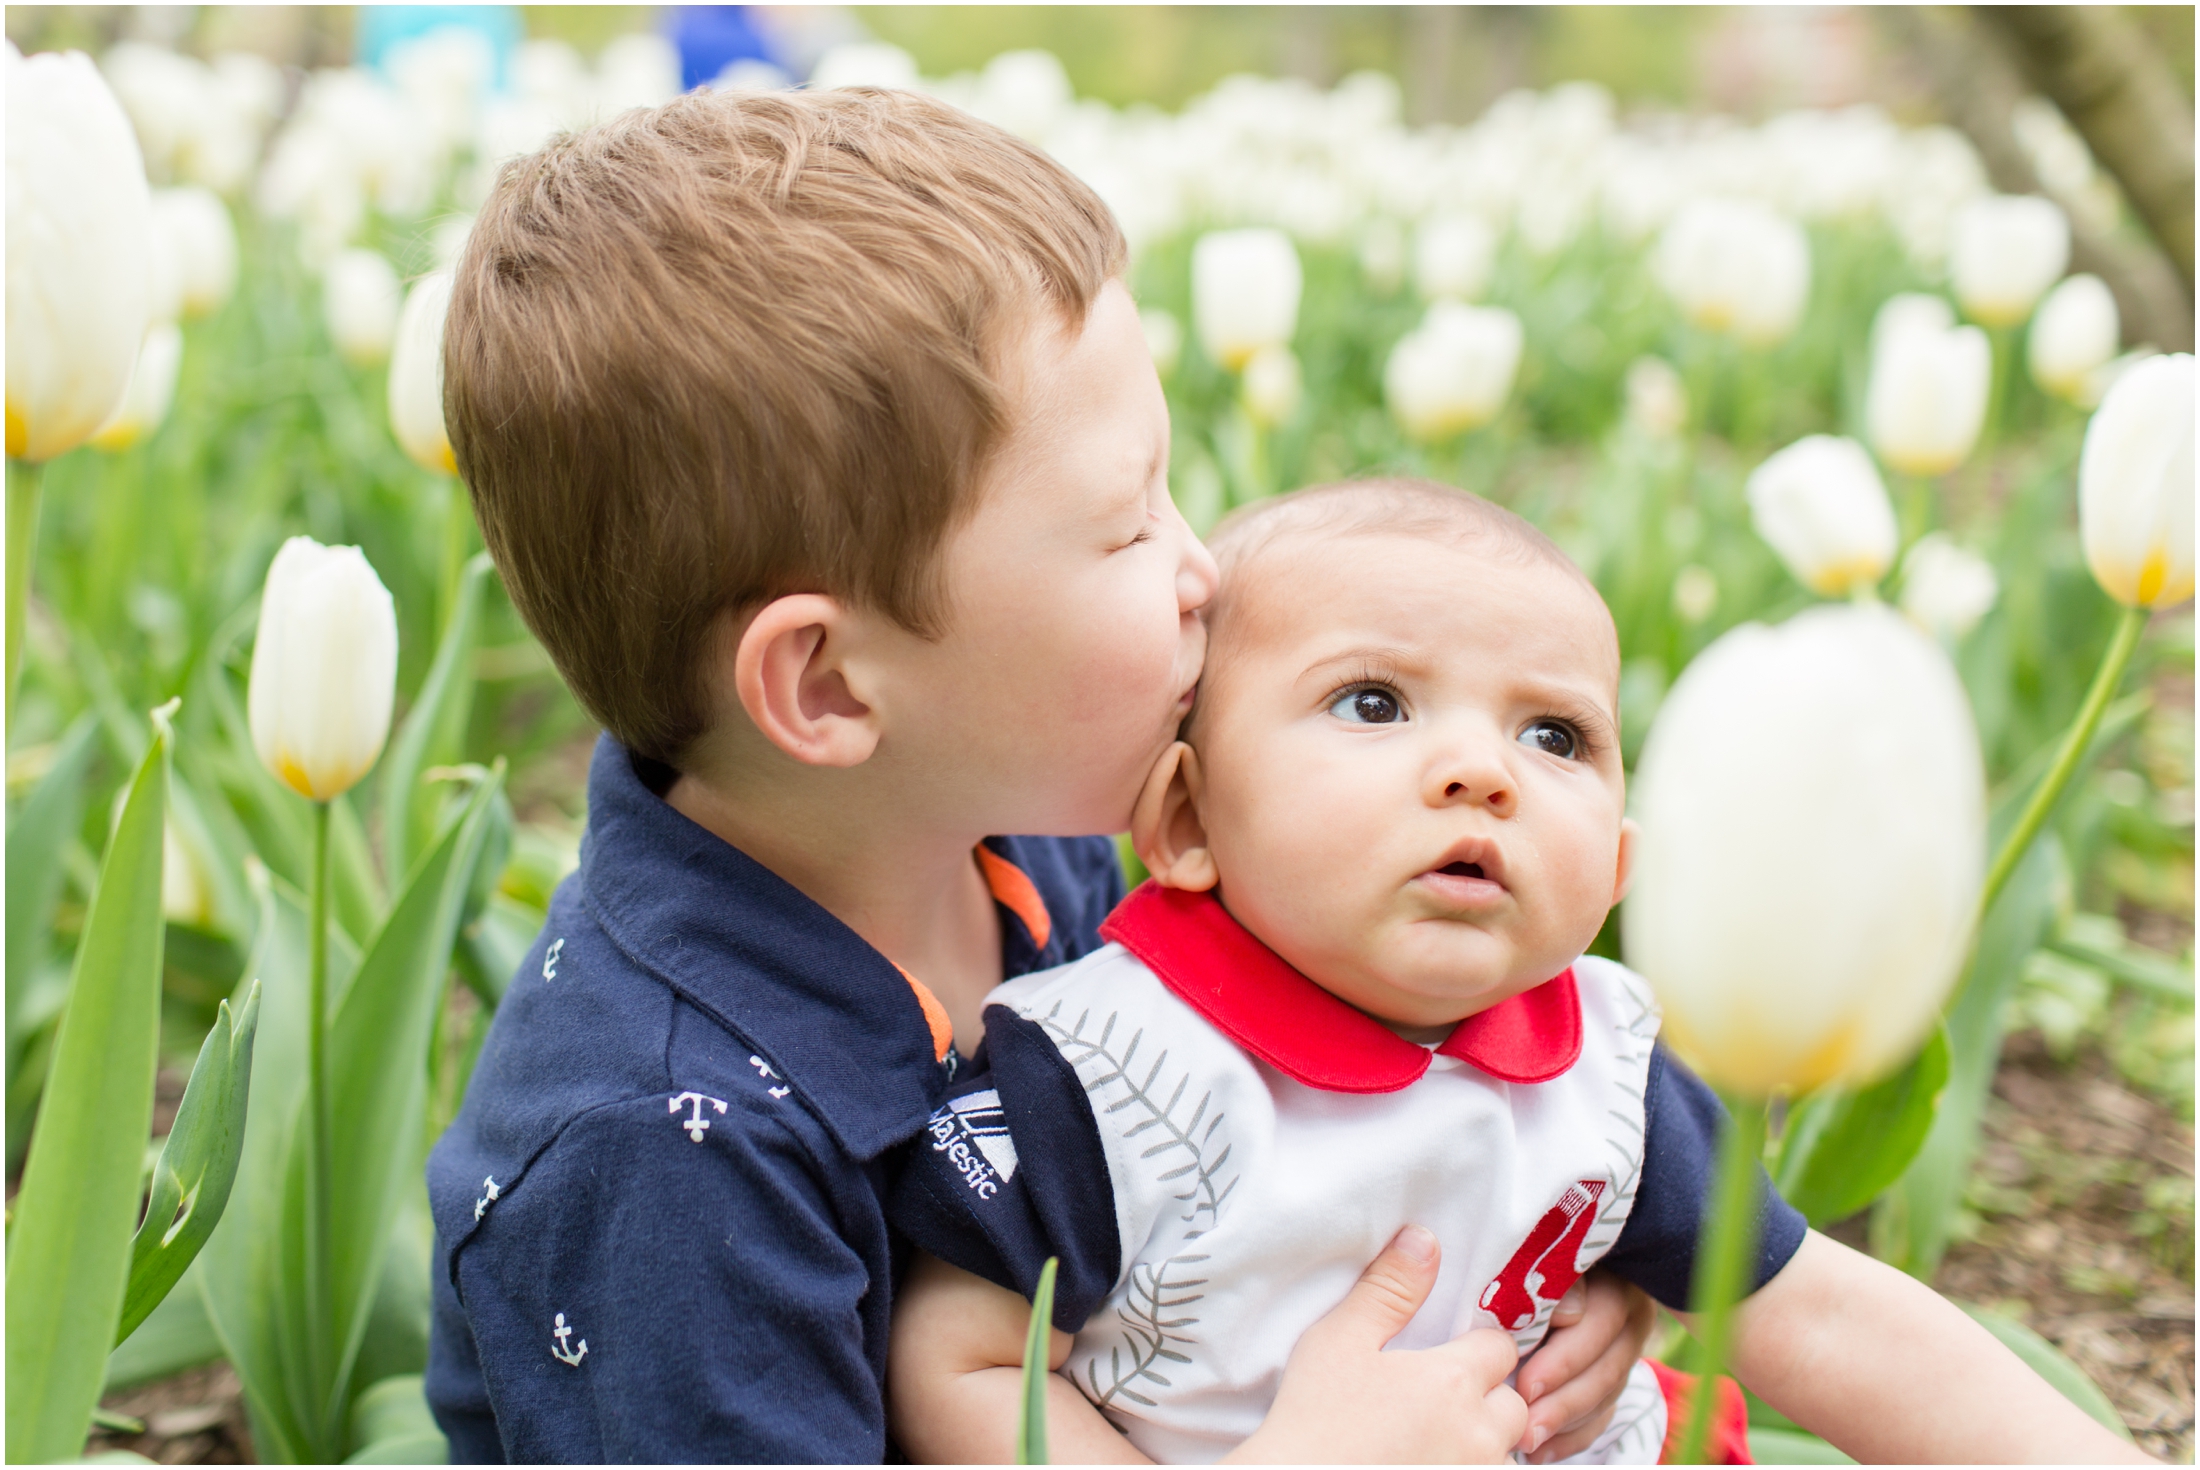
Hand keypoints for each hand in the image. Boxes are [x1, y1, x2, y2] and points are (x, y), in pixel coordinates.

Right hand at [1227, 1226, 1526, 1464]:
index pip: (1500, 1349)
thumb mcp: (1339, 1340)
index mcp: (1453, 1382)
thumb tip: (1424, 1240)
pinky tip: (1429, 1457)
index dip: (1477, 1346)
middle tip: (1444, 1398)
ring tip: (1438, 1434)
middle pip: (1513, 1406)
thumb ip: (1389, 1289)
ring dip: (1482, 1440)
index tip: (1449, 1353)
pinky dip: (1467, 1465)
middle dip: (1489, 1398)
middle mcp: (1476, 1435)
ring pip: (1504, 1450)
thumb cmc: (1313, 1419)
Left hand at [1514, 1270, 1655, 1462]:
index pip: (1602, 1321)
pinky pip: (1602, 1414)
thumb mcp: (1541, 1261)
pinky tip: (1542, 1452)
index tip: (1526, 1384)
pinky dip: (1572, 1436)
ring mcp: (1625, 1348)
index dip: (1565, 1358)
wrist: (1532, 1269)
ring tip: (1528, 1441)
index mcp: (1615, 1280)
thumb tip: (1569, 1315)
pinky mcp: (1613, 1376)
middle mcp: (1630, 1315)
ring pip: (1606, 1395)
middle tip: (1526, 1425)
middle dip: (1564, 1401)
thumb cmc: (1528, 1263)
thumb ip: (1557, 1285)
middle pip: (1606, 1367)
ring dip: (1565, 1423)